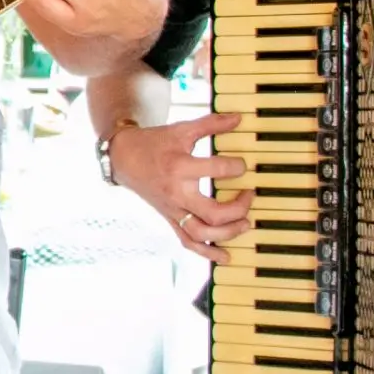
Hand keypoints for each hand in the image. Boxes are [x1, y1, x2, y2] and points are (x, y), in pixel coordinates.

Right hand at [107, 112, 252, 261]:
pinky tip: (225, 255)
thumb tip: (238, 118)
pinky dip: (208, 252)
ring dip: (228, 233)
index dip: (237, 167)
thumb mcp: (181, 129)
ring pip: (202, 234)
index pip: (218, 170)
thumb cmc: (154, 144)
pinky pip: (188, 242)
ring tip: (245, 224)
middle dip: (238, 209)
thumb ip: (211, 124)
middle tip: (249, 196)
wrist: (124, 158)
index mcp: (180, 167)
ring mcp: (172, 210)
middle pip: (213, 213)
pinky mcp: (170, 219)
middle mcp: (177, 193)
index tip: (242, 165)